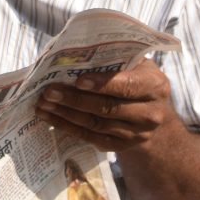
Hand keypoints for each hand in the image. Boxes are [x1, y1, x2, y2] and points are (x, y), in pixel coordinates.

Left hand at [35, 60, 177, 154]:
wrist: (152, 113)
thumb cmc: (137, 78)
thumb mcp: (136, 63)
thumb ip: (114, 58)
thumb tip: (74, 53)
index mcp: (155, 86)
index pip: (127, 86)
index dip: (102, 84)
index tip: (78, 80)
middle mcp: (150, 114)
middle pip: (108, 108)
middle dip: (75, 100)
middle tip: (49, 92)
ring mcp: (137, 134)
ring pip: (96, 124)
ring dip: (66, 114)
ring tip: (43, 104)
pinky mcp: (121, 146)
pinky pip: (91, 138)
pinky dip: (68, 127)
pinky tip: (50, 117)